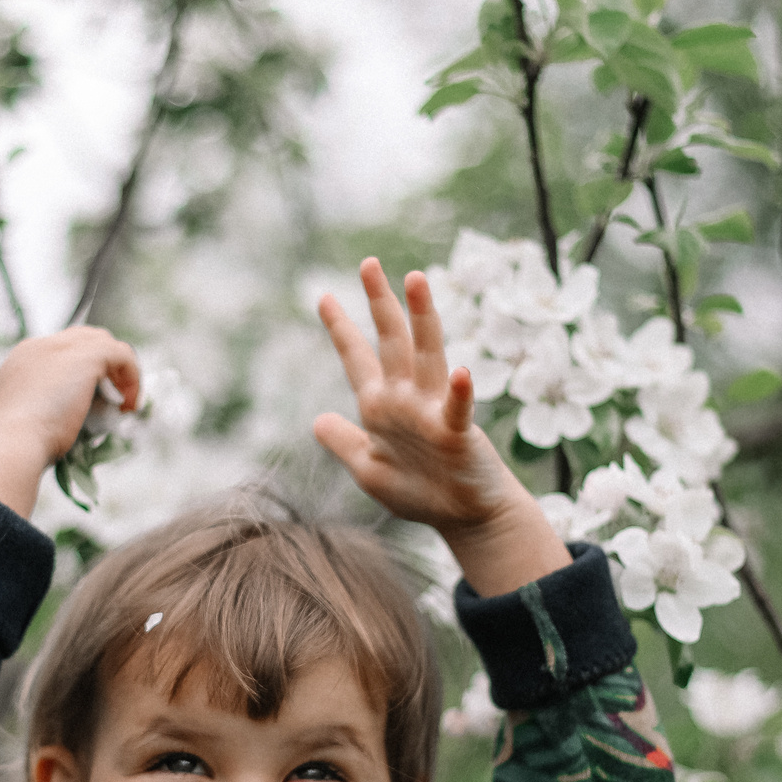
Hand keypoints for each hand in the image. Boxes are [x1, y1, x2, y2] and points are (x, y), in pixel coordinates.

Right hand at [0, 326, 140, 516]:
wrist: (13, 442)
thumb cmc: (18, 444)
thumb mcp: (27, 418)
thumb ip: (45, 406)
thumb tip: (68, 414)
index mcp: (23, 359)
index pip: (60, 350)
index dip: (80, 371)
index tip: (91, 399)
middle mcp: (40, 346)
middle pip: (83, 339)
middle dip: (102, 365)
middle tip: (113, 398)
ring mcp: (62, 347)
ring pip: (103, 342)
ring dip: (118, 371)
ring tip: (123, 403)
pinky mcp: (87, 356)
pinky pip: (122, 354)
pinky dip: (132, 376)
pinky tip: (129, 404)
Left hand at [314, 258, 571, 595]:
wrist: (464, 518)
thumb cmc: (420, 493)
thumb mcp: (369, 470)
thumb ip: (344, 443)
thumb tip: (317, 421)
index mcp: (380, 407)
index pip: (357, 359)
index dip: (340, 328)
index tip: (323, 296)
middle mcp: (405, 400)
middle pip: (391, 342)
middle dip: (380, 303)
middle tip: (368, 264)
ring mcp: (432, 412)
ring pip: (426, 357)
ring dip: (422, 320)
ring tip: (415, 281)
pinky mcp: (456, 434)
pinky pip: (456, 409)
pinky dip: (458, 392)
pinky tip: (460, 371)